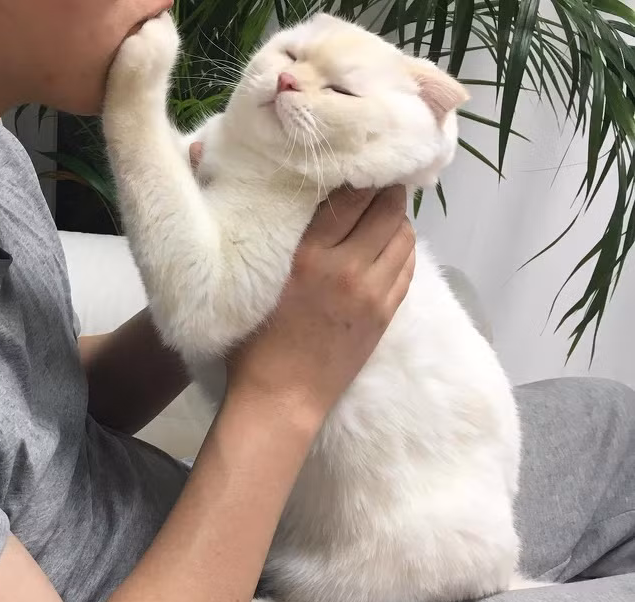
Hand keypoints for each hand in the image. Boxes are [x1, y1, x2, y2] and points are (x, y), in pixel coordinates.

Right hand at [227, 185, 415, 426]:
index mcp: (308, 256)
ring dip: (397, 217)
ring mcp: (373, 293)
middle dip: (385, 188)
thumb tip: (236, 174)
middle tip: (377, 178)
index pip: (350, 196)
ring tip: (383, 211)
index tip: (358, 159)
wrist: (283, 399)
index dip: (360, 172)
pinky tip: (390, 244)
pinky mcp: (386, 314)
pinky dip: (403, 248)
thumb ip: (259, 233)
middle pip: (385, 209)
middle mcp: (347, 268)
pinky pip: (408, 267)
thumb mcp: (249, 281)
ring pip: (403, 236)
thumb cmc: (254, 343)